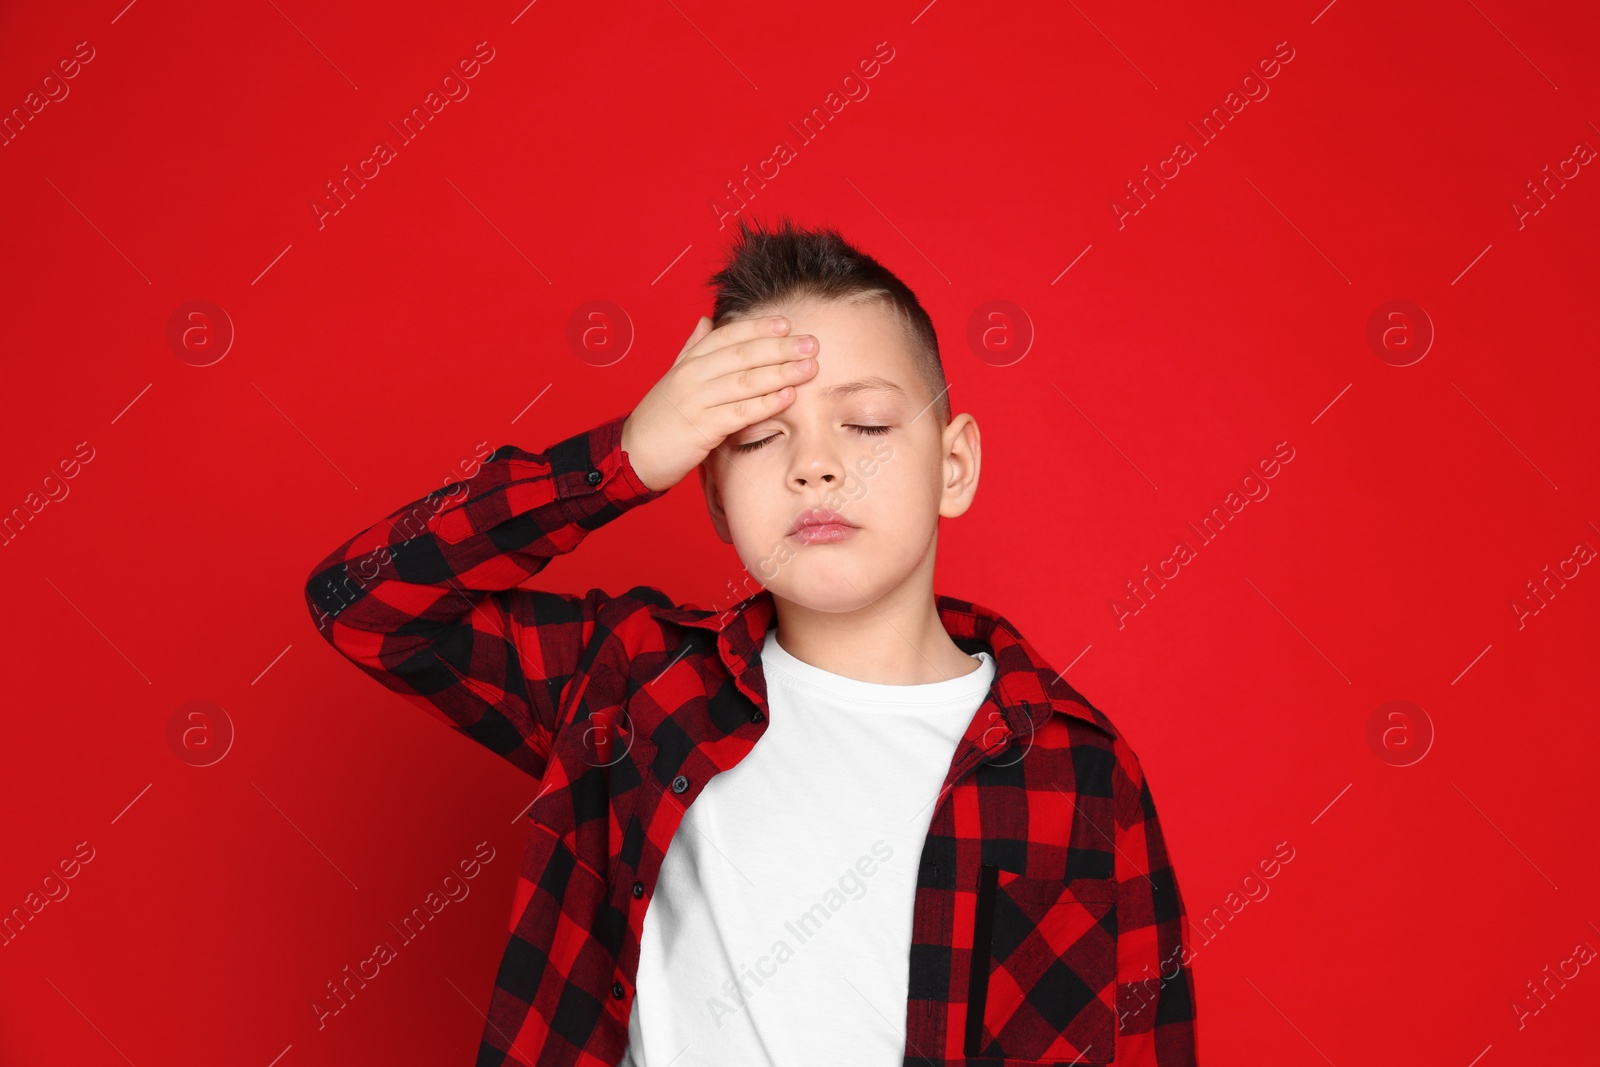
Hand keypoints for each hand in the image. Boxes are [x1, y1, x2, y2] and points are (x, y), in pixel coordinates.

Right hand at [620, 313, 819, 491]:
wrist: (632, 454)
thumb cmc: (659, 419)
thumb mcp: (672, 378)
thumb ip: (691, 349)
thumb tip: (706, 320)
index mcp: (688, 362)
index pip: (728, 336)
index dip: (758, 328)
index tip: (787, 323)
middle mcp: (692, 376)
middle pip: (742, 355)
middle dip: (780, 347)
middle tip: (812, 343)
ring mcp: (696, 402)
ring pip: (745, 381)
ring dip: (781, 372)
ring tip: (809, 367)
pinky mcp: (701, 429)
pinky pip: (740, 413)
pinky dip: (766, 403)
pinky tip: (788, 397)